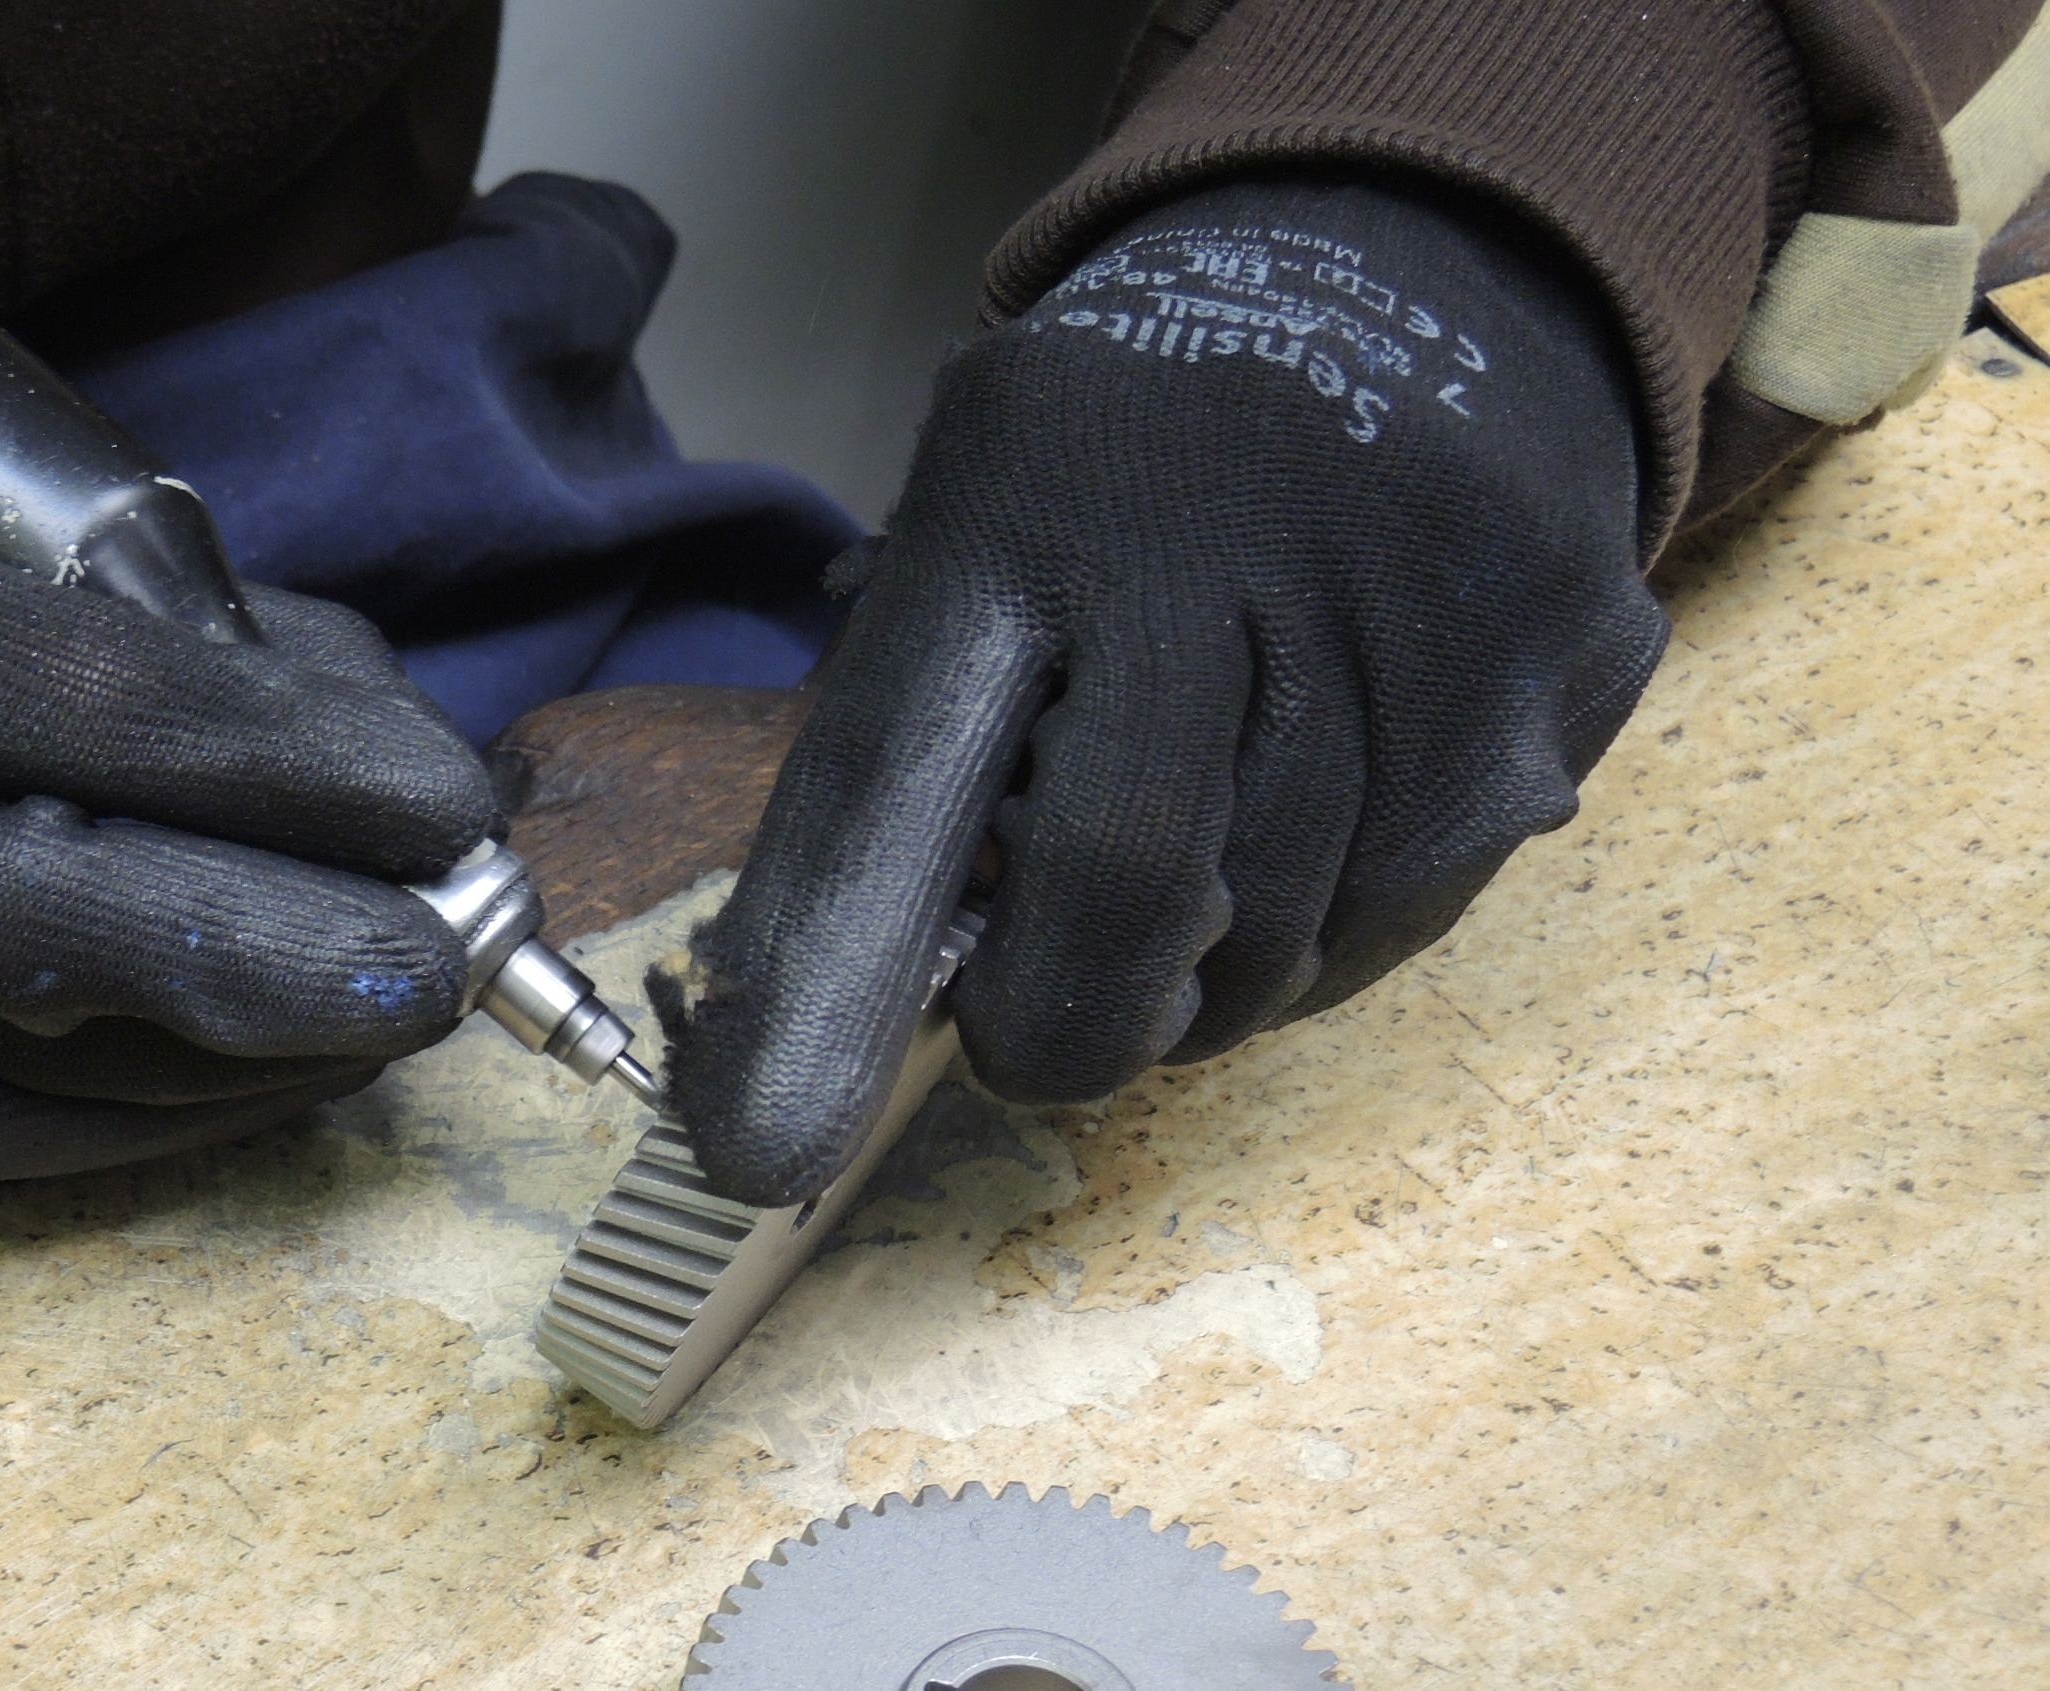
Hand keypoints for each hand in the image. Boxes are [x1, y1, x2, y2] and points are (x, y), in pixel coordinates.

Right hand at [0, 521, 498, 1203]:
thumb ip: (167, 648)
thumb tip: (405, 751)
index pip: (110, 718)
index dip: (312, 772)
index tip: (453, 803)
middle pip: (108, 939)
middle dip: (323, 961)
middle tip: (459, 956)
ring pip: (103, 1079)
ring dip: (284, 1051)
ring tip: (392, 1000)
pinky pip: (50, 1152)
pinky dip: (188, 1111)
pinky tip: (272, 1066)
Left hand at [655, 176, 1667, 1205]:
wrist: (1420, 272)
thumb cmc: (1129, 456)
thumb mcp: (972, 513)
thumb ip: (917, 741)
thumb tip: (824, 1015)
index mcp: (1014, 504)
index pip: (898, 781)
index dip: (825, 983)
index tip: (756, 1145)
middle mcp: (1220, 549)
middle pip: (1122, 898)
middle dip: (1056, 1020)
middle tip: (1026, 1020)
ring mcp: (1413, 610)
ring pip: (1280, 946)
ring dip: (1199, 979)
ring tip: (1190, 848)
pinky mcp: (1556, 671)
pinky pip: (1408, 912)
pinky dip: (1328, 929)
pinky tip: (1310, 813)